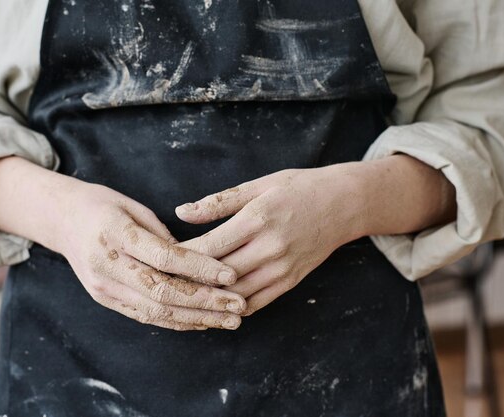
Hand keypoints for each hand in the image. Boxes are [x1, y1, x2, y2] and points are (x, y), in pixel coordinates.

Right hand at [59, 183, 246, 330]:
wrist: (61, 221)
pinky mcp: (105, 300)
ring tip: (230, 320)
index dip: (200, 269)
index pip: (164, 258)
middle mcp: (106, 265)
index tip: (231, 275)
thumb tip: (199, 262)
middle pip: (162, 292)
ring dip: (197, 318)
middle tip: (239, 305)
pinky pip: (145, 316)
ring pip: (156, 310)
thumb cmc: (103, 206)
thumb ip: (162, 235)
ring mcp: (103, 287)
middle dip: (205, 302)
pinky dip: (177, 321)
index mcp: (115, 233)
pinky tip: (202, 322)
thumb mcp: (133, 207)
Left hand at [175, 167, 362, 315]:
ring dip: (207, 298)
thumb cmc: (298, 189)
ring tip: (182, 296)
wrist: (343, 205)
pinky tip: (212, 305)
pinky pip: (256, 304)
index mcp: (258, 219)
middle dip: (188, 280)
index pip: (209, 246)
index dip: (181, 256)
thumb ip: (217, 202)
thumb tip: (181, 212)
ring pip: (235, 295)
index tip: (160, 258)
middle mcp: (270, 248)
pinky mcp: (290, 282)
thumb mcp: (258, 185)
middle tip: (162, 281)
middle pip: (219, 275)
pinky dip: (231, 308)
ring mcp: (282, 268)